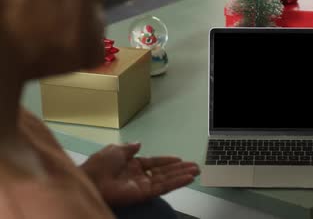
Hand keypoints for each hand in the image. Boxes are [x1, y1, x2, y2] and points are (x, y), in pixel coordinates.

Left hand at [81, 143, 199, 206]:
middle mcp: (139, 175)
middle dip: (180, 169)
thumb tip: (139, 143)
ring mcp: (143, 185)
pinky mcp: (144, 194)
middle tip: (195, 166)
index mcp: (132, 164)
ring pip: (167, 180)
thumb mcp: (115, 150)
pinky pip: (163, 187)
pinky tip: (188, 178)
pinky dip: (176, 183)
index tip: (179, 159)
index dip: (167, 161)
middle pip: (165, 172)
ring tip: (196, 171)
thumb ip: (129, 148)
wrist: (91, 180)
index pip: (154, 163)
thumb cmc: (99, 165)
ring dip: (182, 175)